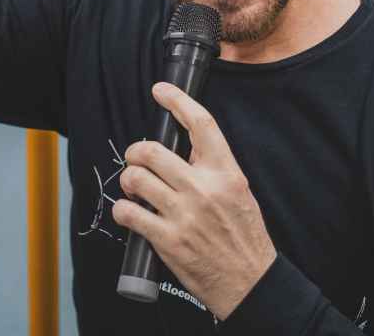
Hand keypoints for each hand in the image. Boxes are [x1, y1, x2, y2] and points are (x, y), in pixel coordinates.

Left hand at [111, 82, 276, 320]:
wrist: (250, 282)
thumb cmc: (244, 238)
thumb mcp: (240, 193)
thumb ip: (214, 170)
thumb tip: (184, 151)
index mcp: (226, 173)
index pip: (201, 124)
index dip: (177, 100)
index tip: (161, 90)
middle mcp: (204, 189)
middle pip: (153, 150)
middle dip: (135, 152)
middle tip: (136, 160)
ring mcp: (184, 215)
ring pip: (136, 178)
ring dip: (128, 180)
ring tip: (133, 189)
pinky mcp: (168, 240)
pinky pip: (129, 214)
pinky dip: (122, 210)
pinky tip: (129, 213)